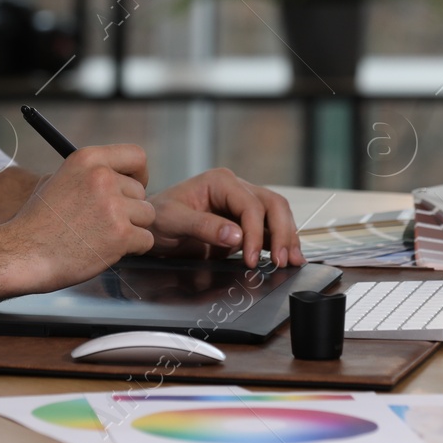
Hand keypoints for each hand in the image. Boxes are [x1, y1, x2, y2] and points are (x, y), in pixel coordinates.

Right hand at [0, 145, 155, 292]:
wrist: (23, 254)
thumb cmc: (37, 223)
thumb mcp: (56, 180)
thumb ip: (87, 176)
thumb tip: (113, 176)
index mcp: (88, 159)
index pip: (136, 156)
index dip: (138, 174)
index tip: (132, 187)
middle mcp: (103, 177)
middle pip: (141, 191)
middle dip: (129, 209)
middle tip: (104, 223)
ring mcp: (113, 206)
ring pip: (146, 215)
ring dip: (131, 228)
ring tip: (102, 236)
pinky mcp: (121, 234)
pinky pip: (145, 239)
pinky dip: (132, 248)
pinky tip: (106, 249)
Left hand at [147, 168, 304, 267]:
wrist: (151, 227)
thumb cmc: (158, 218)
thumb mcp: (173, 221)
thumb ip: (204, 226)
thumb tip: (236, 236)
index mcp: (219, 182)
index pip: (250, 205)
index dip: (254, 232)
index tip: (249, 258)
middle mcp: (235, 189)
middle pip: (272, 205)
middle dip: (281, 233)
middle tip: (281, 260)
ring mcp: (242, 205)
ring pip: (277, 215)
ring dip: (287, 237)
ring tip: (291, 261)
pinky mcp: (244, 223)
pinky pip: (269, 229)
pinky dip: (280, 243)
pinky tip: (288, 257)